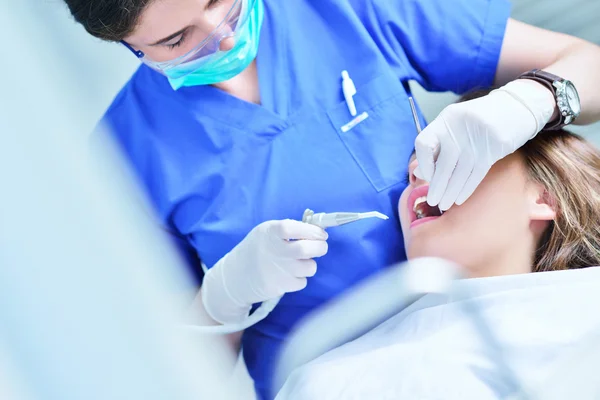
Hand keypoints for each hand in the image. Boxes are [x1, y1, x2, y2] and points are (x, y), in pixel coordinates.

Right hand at [202, 219, 328, 323]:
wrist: (236, 276)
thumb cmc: (257, 249)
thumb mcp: (266, 232)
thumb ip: (288, 229)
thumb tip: (317, 230)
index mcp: (269, 233)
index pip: (292, 228)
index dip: (311, 230)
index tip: (320, 233)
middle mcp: (274, 251)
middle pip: (306, 249)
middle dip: (320, 247)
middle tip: (320, 245)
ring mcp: (277, 270)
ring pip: (310, 267)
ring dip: (310, 264)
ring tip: (300, 261)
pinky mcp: (280, 286)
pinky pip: (302, 281)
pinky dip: (300, 278)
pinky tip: (289, 273)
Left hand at [415, 80, 554, 210]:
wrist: (516, 107)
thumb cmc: (478, 121)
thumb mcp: (455, 125)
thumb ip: (438, 145)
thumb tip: (420, 173)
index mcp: (445, 118)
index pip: (423, 143)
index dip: (423, 164)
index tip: (426, 177)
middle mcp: (459, 126)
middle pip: (444, 163)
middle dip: (437, 186)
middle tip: (432, 201)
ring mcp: (479, 135)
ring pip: (461, 172)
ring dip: (451, 192)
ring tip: (444, 205)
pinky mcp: (496, 145)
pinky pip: (477, 172)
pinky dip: (466, 188)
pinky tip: (459, 198)